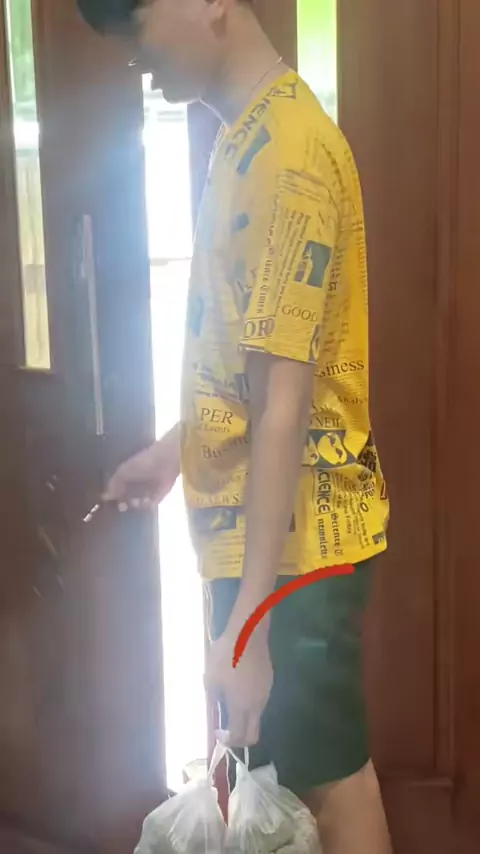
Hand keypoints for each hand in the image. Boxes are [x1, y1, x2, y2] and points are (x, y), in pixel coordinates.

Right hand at [103, 423, 180, 507]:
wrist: (165, 462)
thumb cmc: (143, 463)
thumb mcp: (124, 472)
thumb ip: (114, 484)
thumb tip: (105, 496)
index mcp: (129, 471)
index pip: (118, 486)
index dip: (114, 494)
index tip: (109, 501)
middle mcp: (139, 480)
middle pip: (127, 496)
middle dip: (123, 502)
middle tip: (121, 506)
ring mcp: (150, 488)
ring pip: (138, 501)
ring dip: (135, 504)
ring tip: (135, 502)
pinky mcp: (160, 495)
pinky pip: (151, 504)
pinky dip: (147, 505)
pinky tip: (145, 501)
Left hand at [205, 627, 272, 747]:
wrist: (248, 633)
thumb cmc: (226, 655)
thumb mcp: (211, 677)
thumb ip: (212, 697)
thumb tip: (215, 707)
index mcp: (241, 706)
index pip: (239, 736)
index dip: (228, 741)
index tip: (218, 733)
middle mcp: (257, 705)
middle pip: (253, 734)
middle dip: (240, 738)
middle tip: (227, 729)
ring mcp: (266, 693)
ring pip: (257, 717)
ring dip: (245, 718)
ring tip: (230, 702)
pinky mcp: (269, 681)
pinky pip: (260, 700)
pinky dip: (250, 703)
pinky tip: (240, 686)